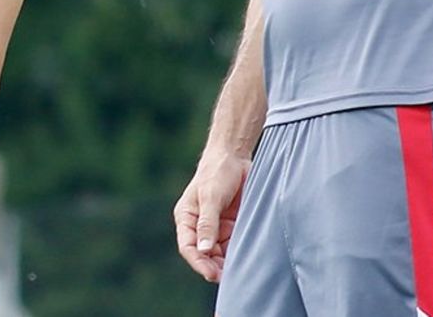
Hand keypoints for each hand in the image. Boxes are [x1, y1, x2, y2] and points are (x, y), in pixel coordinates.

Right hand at [173, 150, 249, 282]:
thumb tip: (203, 250)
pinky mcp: (230, 225)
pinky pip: (232, 244)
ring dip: (226, 262)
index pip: (188, 247)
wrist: (235, 155)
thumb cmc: (217, 172)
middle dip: (214, 266)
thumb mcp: (211, 197)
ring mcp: (216, 226)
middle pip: (204, 254)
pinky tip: (245, 258)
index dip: (198, 262)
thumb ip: (208, 224)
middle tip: (228, 277)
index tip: (211, 274)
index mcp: (186, 217)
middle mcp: (199, 225)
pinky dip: (237, 252)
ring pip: (219, 252)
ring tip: (239, 270)